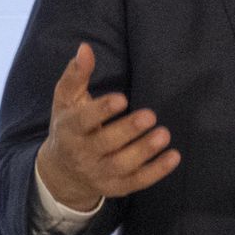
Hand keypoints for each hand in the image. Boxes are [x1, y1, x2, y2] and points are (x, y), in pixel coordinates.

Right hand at [35, 44, 179, 212]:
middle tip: (150, 115)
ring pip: (121, 165)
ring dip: (144, 151)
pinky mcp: (116, 187)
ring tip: (164, 134)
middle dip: (127, 131)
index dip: (101, 111)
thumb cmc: (70, 127)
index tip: (121, 98)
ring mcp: (99, 173)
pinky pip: (136, 182)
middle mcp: (82, 154)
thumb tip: (85, 47)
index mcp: (69, 130)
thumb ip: (76, 75)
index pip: (82, 121)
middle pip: (104, 144)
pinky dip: (156, 171)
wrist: (60, 173)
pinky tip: (174, 156)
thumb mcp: (66, 101)